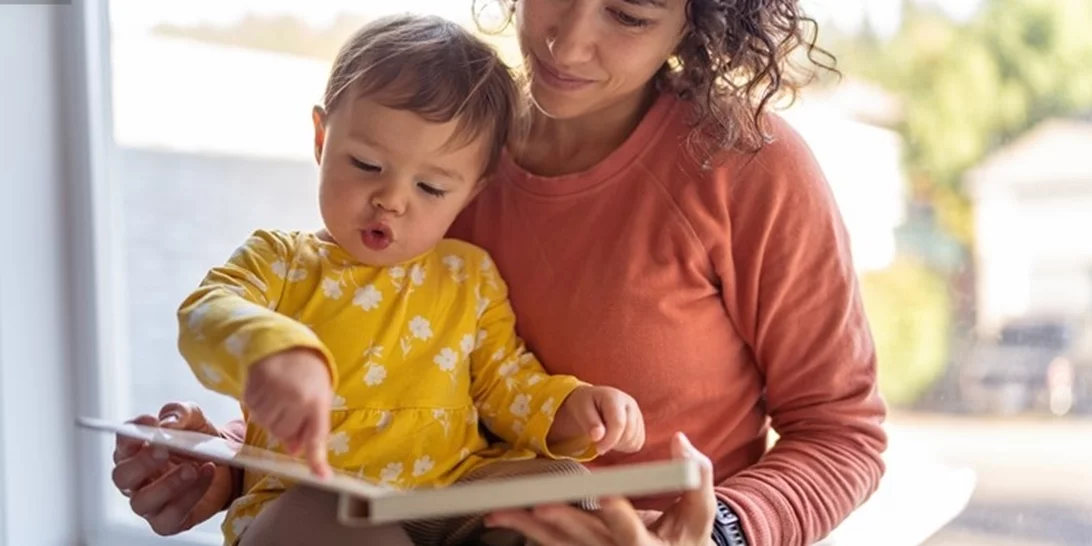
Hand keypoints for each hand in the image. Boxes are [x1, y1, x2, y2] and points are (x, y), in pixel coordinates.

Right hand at [110, 402, 235, 535]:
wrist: (227, 467)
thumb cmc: (200, 442)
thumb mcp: (195, 419)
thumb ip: (180, 413)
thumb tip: (168, 423)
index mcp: (135, 451)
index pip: (122, 442)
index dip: (132, 433)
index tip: (151, 422)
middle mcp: (136, 479)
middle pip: (122, 476)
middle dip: (142, 462)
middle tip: (164, 450)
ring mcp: (149, 503)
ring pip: (142, 501)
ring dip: (168, 484)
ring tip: (191, 469)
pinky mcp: (167, 521)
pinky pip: (170, 516)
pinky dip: (190, 496)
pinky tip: (205, 476)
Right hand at [244, 347, 332, 476]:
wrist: (288, 345)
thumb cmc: (307, 375)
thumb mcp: (318, 397)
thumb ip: (310, 425)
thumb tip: (295, 450)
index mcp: (317, 401)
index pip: (317, 436)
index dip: (318, 459)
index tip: (322, 477)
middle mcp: (296, 398)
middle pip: (283, 433)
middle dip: (285, 425)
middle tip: (291, 405)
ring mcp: (273, 392)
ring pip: (266, 424)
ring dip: (270, 415)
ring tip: (280, 395)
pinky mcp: (253, 387)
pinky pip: (252, 411)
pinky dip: (258, 405)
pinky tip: (268, 390)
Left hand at [485, 432, 717, 545]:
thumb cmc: (688, 536)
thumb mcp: (699, 512)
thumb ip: (696, 476)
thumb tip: (680, 441)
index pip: (631, 531)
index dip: (617, 514)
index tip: (604, 495)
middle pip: (586, 538)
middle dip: (562, 521)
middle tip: (540, 505)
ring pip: (560, 544)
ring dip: (528, 529)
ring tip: (499, 514)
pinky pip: (552, 545)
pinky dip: (527, 532)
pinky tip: (504, 520)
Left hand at [548, 386, 644, 453]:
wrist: (593, 402)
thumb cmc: (586, 405)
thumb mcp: (581, 410)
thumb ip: (590, 423)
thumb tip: (598, 436)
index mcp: (615, 397)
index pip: (618, 423)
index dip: (609, 440)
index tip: (597, 449)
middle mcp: (630, 404)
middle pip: (628, 434)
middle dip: (612, 443)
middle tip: (598, 442)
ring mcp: (638, 415)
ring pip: (634, 441)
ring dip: (618, 445)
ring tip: (605, 436)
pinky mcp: (640, 426)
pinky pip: (636, 444)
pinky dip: (624, 446)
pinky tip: (613, 438)